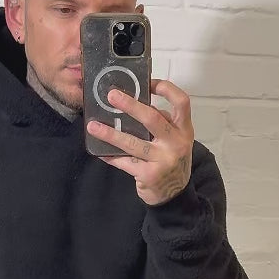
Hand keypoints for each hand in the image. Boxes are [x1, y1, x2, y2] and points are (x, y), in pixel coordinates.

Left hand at [86, 78, 193, 206]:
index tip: (149, 82)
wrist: (175, 195)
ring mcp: (163, 160)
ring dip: (110, 134)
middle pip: (153, 119)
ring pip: (133, 143)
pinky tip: (100, 151)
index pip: (182, 102)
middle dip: (130, 105)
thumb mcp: (175, 141)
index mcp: (184, 130)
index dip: (167, 89)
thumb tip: (137, 103)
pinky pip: (125, 162)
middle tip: (112, 96)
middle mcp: (177, 143)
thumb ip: (162, 123)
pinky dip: (111, 156)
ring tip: (93, 126)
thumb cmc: (171, 161)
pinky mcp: (149, 175)